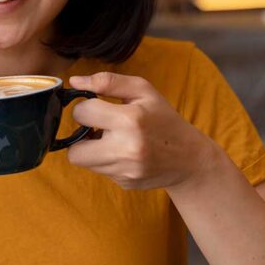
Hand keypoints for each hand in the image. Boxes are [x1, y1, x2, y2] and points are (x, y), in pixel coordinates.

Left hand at [67, 72, 215, 190]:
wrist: (190, 159)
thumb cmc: (164, 119)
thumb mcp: (142, 91)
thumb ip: (107, 82)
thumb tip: (74, 82)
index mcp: (130, 120)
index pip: (81, 113)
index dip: (85, 107)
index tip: (98, 107)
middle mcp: (125, 149)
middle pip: (74, 150)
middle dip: (81, 136)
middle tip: (98, 127)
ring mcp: (124, 170)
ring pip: (83, 162)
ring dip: (91, 149)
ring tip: (111, 139)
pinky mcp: (124, 183)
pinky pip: (99, 170)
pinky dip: (104, 160)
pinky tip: (122, 153)